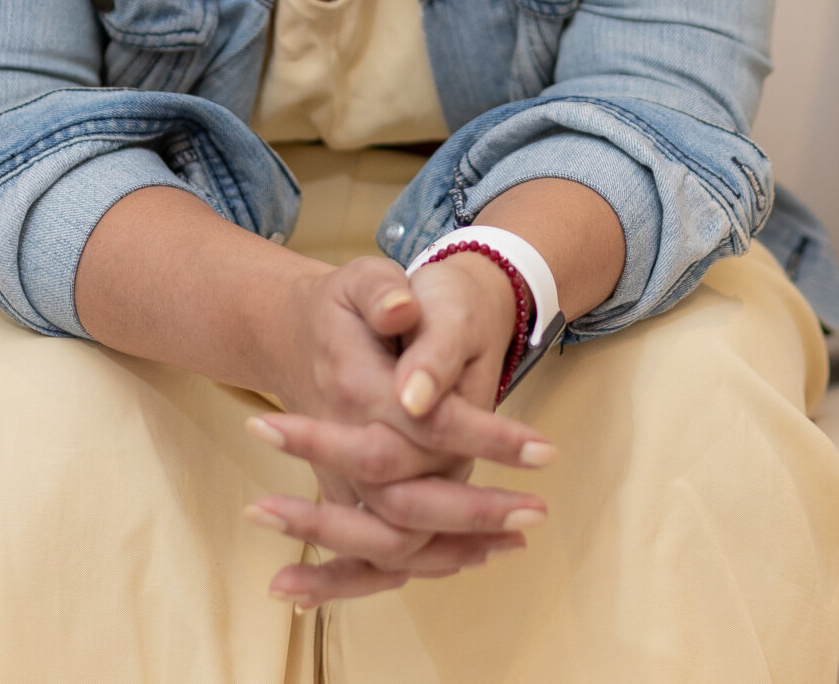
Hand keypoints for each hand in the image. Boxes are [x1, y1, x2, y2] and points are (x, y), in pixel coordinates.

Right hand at [248, 255, 551, 606]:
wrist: (293, 337)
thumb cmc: (344, 307)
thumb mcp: (361, 277)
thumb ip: (381, 292)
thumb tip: (403, 310)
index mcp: (354, 384)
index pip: (427, 422)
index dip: (487, 438)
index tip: (544, 449)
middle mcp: (342, 440)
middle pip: (405, 497)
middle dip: (475, 510)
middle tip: (539, 511)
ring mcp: (337, 475)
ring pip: (389, 536)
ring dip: (456, 546)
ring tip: (520, 537)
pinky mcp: (343, 497)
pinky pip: (377, 547)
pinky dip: (424, 561)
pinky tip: (479, 555)